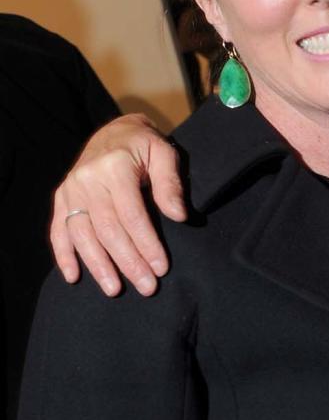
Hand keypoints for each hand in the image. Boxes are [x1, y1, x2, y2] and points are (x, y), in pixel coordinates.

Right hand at [51, 113, 186, 296]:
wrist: (114, 130)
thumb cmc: (144, 145)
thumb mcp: (163, 153)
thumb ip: (170, 183)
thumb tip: (179, 216)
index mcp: (114, 167)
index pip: (132, 215)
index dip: (147, 244)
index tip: (161, 268)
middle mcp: (88, 179)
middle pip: (108, 230)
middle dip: (128, 262)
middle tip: (146, 287)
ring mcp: (71, 189)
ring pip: (83, 235)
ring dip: (98, 265)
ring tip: (115, 289)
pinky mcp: (61, 197)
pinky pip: (58, 230)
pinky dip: (64, 255)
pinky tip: (74, 277)